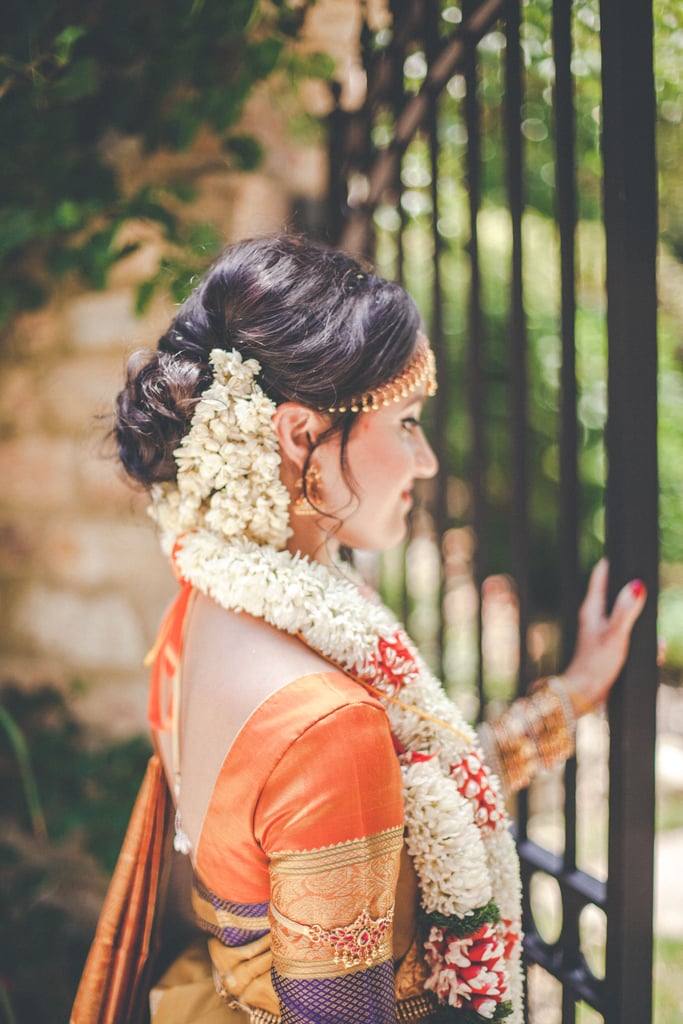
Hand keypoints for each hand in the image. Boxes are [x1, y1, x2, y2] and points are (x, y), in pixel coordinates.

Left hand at [562, 558, 646, 713]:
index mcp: (593, 607)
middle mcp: (597, 615)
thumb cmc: (596, 662)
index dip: (615, 561)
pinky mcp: (611, 646)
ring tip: (657, 644)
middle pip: (620, 593)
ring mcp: (604, 630)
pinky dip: (645, 644)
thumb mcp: (616, 633)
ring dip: (646, 628)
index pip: (602, 574)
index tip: (630, 552)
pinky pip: (633, 637)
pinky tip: (654, 655)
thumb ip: (627, 610)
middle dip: (639, 598)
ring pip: (630, 617)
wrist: (588, 693)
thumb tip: (638, 585)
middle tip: (653, 604)